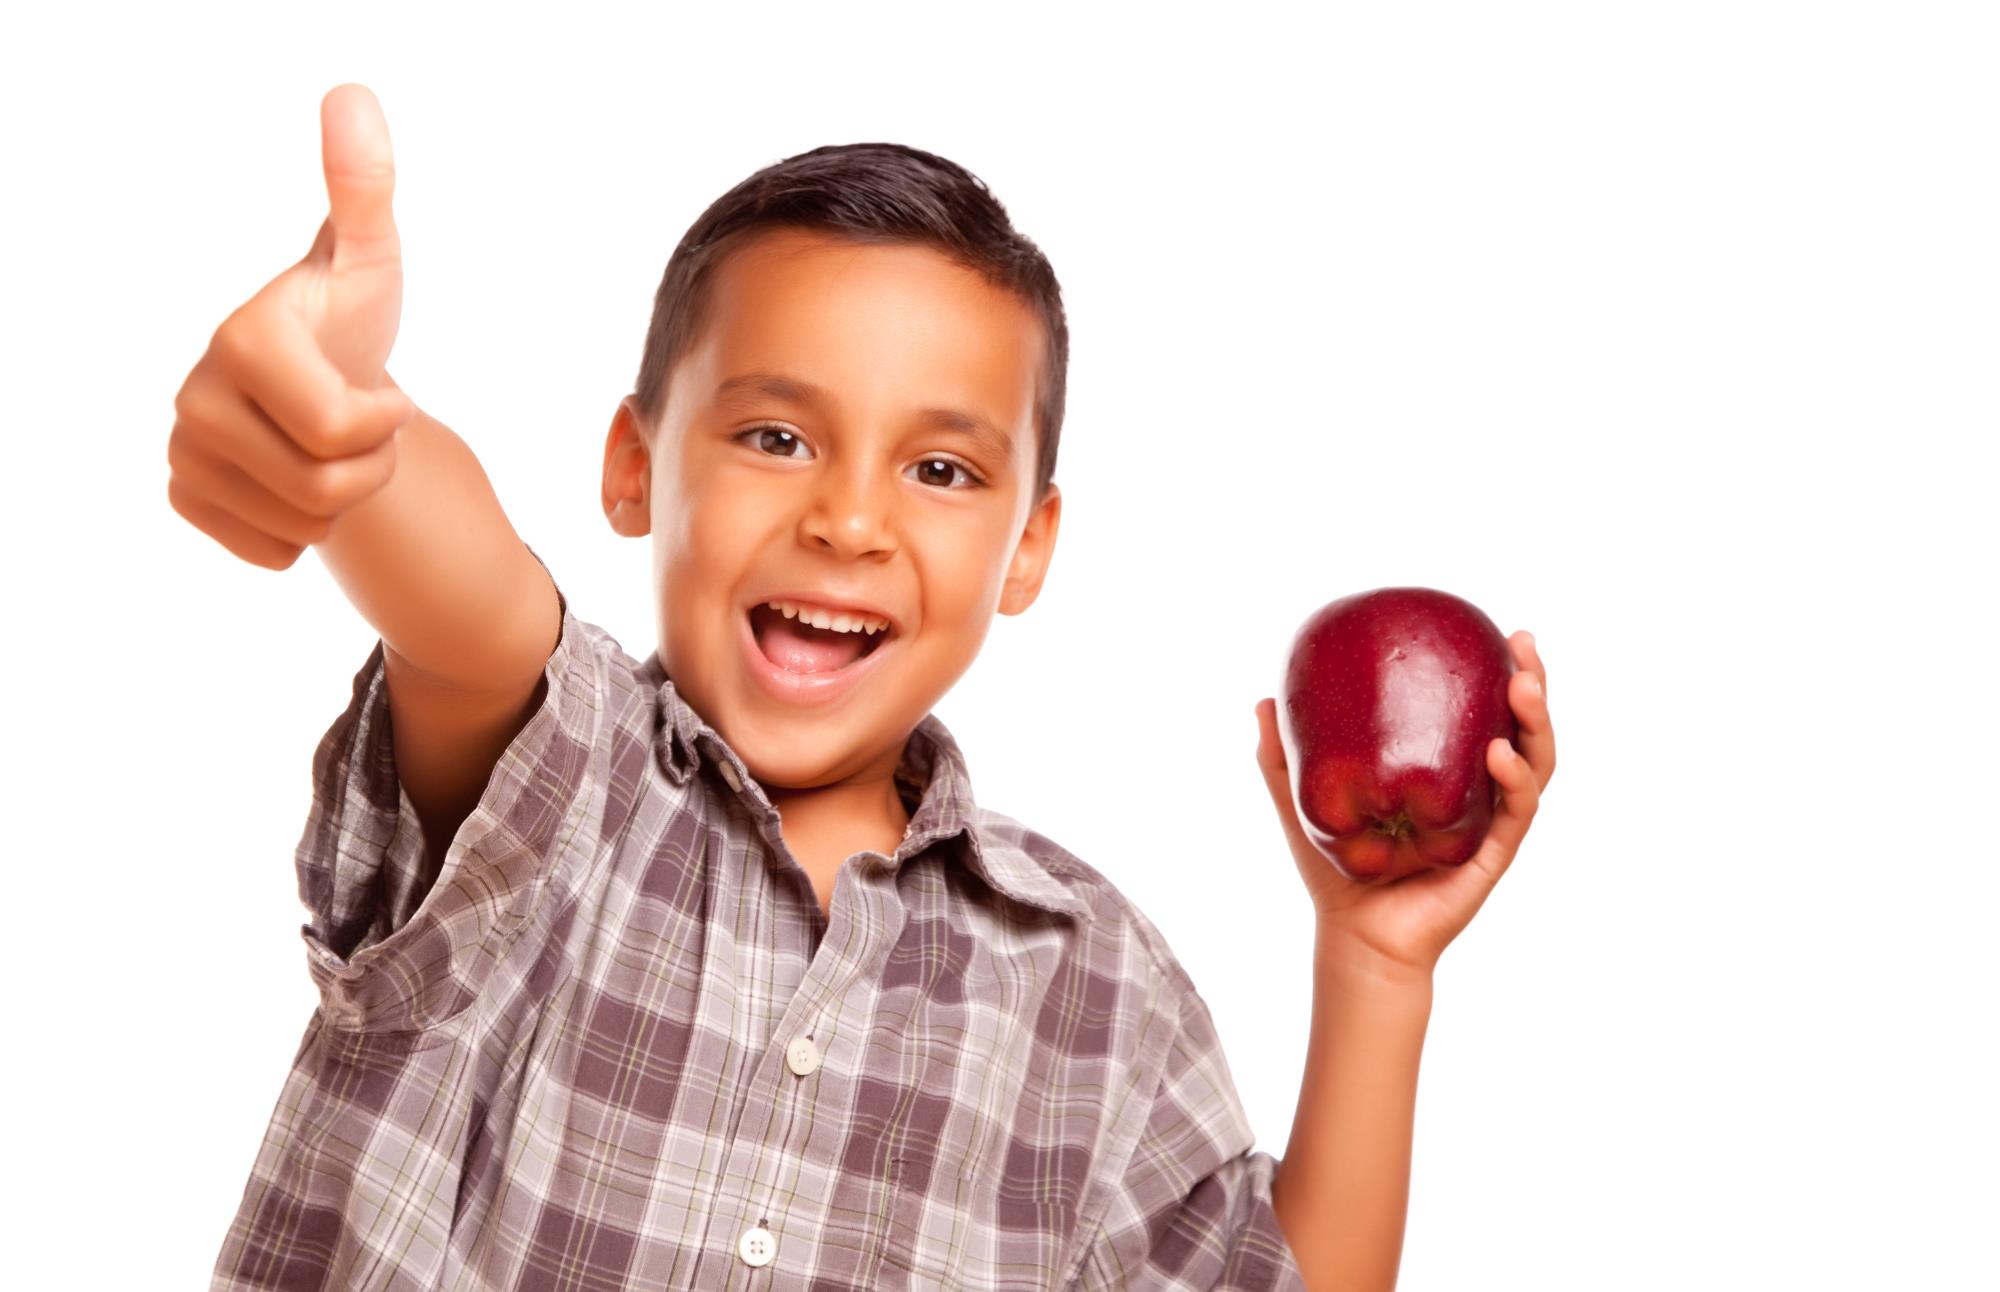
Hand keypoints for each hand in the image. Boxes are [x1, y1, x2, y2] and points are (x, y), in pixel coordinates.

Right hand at [167, 83, 412, 569]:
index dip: (382, 422)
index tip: (379, 391)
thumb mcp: (370, 260)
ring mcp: (183, 450)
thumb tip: (352, 95)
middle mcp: (195, 396)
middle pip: (325, 485)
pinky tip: (297, 477)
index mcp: (243, 337)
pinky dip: (305, 530)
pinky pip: (274, 552)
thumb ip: (363, 189)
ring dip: (343, 498)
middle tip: (361, 426)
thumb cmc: (351, 321)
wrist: (322, 384)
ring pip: (305, 524)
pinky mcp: (186, 496)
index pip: (339, 430)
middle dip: (370, 464)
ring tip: (330, 447)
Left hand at [1253, 631, 1556, 984]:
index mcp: (1448, 774)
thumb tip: (1264, 700)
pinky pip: (1514, 813)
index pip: (1486, 713)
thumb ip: (1284, 758)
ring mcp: (1490, 825)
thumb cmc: (1335, 874)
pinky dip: (1514, 781)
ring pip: (1535, 766)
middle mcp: (1478, 794)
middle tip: (1523, 642)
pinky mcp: (1491, 857)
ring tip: (1524, 684)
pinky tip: (1500, 754)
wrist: (1352, 939)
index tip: (1497, 630)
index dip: (1500, 673)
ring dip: (1536, 723)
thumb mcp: (1304, 804)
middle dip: (1533, 683)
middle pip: (1524, 730)